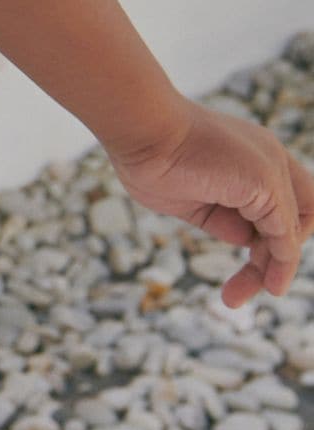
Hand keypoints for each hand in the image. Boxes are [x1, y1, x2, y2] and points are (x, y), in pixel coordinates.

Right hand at [110, 95, 313, 309]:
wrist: (139, 132)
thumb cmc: (149, 158)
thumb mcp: (192, 200)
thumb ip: (222, 217)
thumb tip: (246, 239)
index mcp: (249, 159)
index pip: (279, 205)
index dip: (267, 239)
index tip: (244, 263)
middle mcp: (269, 160)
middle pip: (290, 221)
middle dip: (269, 261)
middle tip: (235, 294)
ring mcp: (271, 169)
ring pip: (290, 232)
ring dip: (270, 270)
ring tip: (236, 298)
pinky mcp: (266, 182)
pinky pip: (285, 233)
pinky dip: (282, 262)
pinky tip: (269, 283)